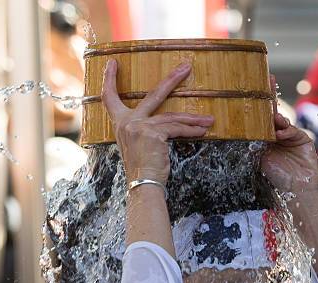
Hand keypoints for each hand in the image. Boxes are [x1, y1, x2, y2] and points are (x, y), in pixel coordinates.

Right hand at [101, 59, 213, 184]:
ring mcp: (140, 126)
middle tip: (186, 67)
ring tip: (208, 119)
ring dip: (192, 119)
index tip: (112, 62)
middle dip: (171, 80)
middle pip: (152, 95)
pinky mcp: (153, 133)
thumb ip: (144, 131)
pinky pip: (177, 129)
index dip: (109, 80)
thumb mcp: (137, 146)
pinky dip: (191, 131)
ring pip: (171, 116)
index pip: (109, 98)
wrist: (142, 185)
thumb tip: (167, 124)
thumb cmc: (142, 170)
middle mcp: (127, 122)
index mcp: (120, 124)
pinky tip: (202, 131)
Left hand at [260, 75, 317, 194]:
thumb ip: (254, 143)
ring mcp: (290, 136)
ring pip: (282, 121)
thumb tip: (241, 129)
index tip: (250, 89)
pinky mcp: (302, 139)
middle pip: (272, 114)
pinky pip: (293, 131)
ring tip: (274, 118)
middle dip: (269, 97)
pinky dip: (287, 131)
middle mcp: (276, 136)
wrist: (295, 191)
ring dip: (277, 118)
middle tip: (267, 81)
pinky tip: (280, 134)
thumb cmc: (274, 178)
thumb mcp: (259, 159)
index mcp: (264, 140)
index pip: (259, 120)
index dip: (256, 105)